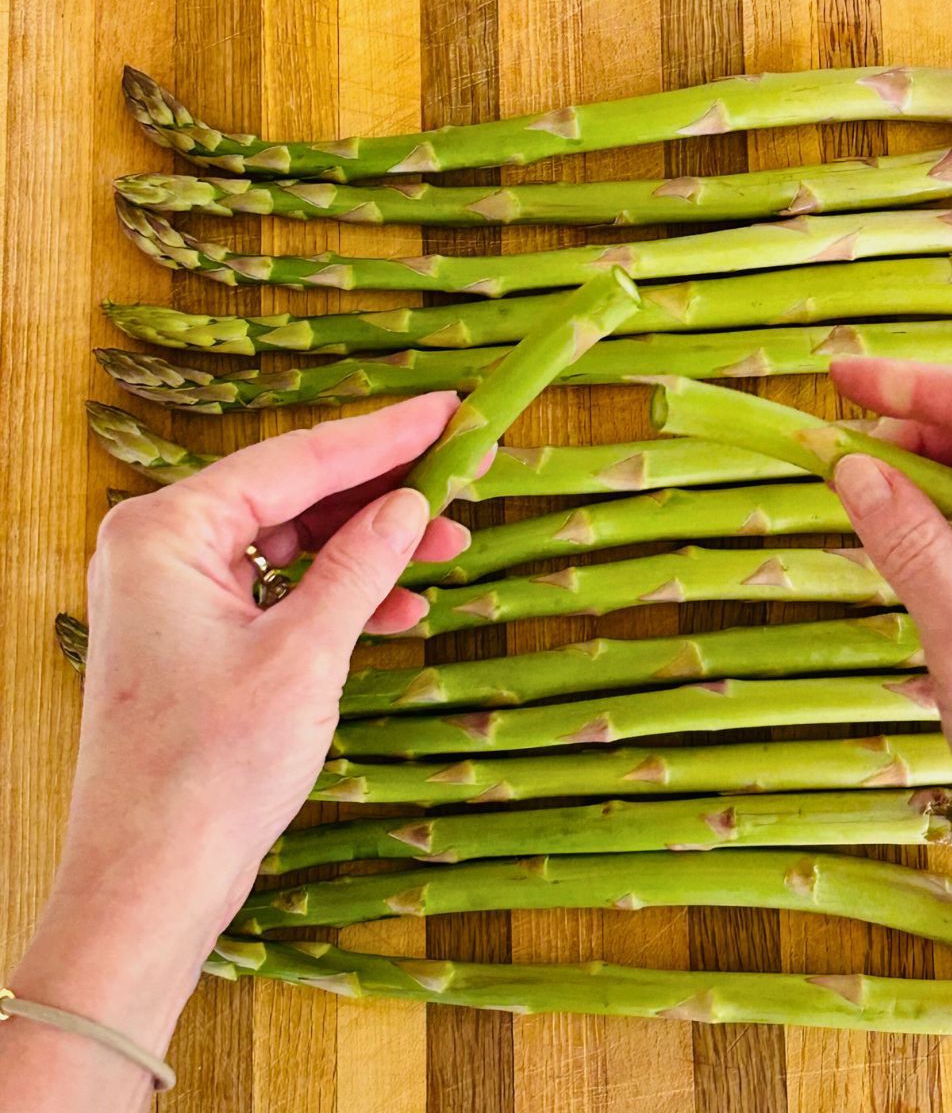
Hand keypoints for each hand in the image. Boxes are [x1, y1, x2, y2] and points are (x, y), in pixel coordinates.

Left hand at [2, 394, 467, 1111]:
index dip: (383, 435)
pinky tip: (402, 605)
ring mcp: (174, 592)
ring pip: (291, 539)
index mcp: (165, 531)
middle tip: (461, 467)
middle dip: (380, 490)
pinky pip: (278, 587)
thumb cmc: (209, 770)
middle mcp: (160, 547)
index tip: (450, 409)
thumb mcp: (305, 654)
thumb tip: (410, 503)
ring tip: (449, 540)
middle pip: (292, 491)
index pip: (295, 459)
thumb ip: (361, 564)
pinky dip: (338, 592)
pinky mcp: (195, 635)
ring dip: (368, 544)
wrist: (150, 883)